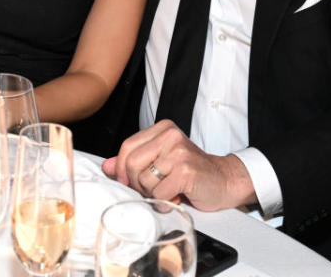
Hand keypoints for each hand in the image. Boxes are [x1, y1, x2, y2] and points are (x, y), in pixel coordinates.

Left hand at [101, 120, 255, 211]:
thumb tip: (106, 166)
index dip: (122, 169)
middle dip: (137, 183)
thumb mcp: (160, 162)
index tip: (128, 181)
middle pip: (131, 163)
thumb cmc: (191, 172)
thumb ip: (133, 162)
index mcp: (162, 129)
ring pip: (144, 180)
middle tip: (152, 188)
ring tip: (167, 190)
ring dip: (153, 194)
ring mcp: (179, 152)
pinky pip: (159, 194)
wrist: (224, 180)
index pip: (127, 147)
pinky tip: (175, 197)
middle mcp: (170, 136)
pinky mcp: (186, 171)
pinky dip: (164, 202)